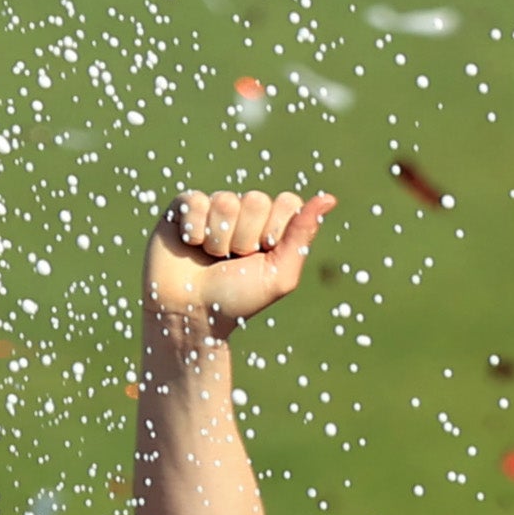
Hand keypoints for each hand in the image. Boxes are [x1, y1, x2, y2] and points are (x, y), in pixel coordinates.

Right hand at [145, 188, 331, 336]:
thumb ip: (302, 235)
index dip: (275, 232)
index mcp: (271, 223)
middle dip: (244, 239)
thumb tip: (329, 199)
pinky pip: (195, 202)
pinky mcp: (184, 207)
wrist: (189, 316)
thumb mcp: (279, 275)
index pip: (287, 202)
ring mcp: (214, 206)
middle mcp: (244, 211)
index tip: (263, 255)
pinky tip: (190, 246)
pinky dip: (193, 231)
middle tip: (232, 261)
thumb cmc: (235, 300)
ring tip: (209, 258)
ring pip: (225, 202)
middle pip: (256, 201)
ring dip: (216, 240)